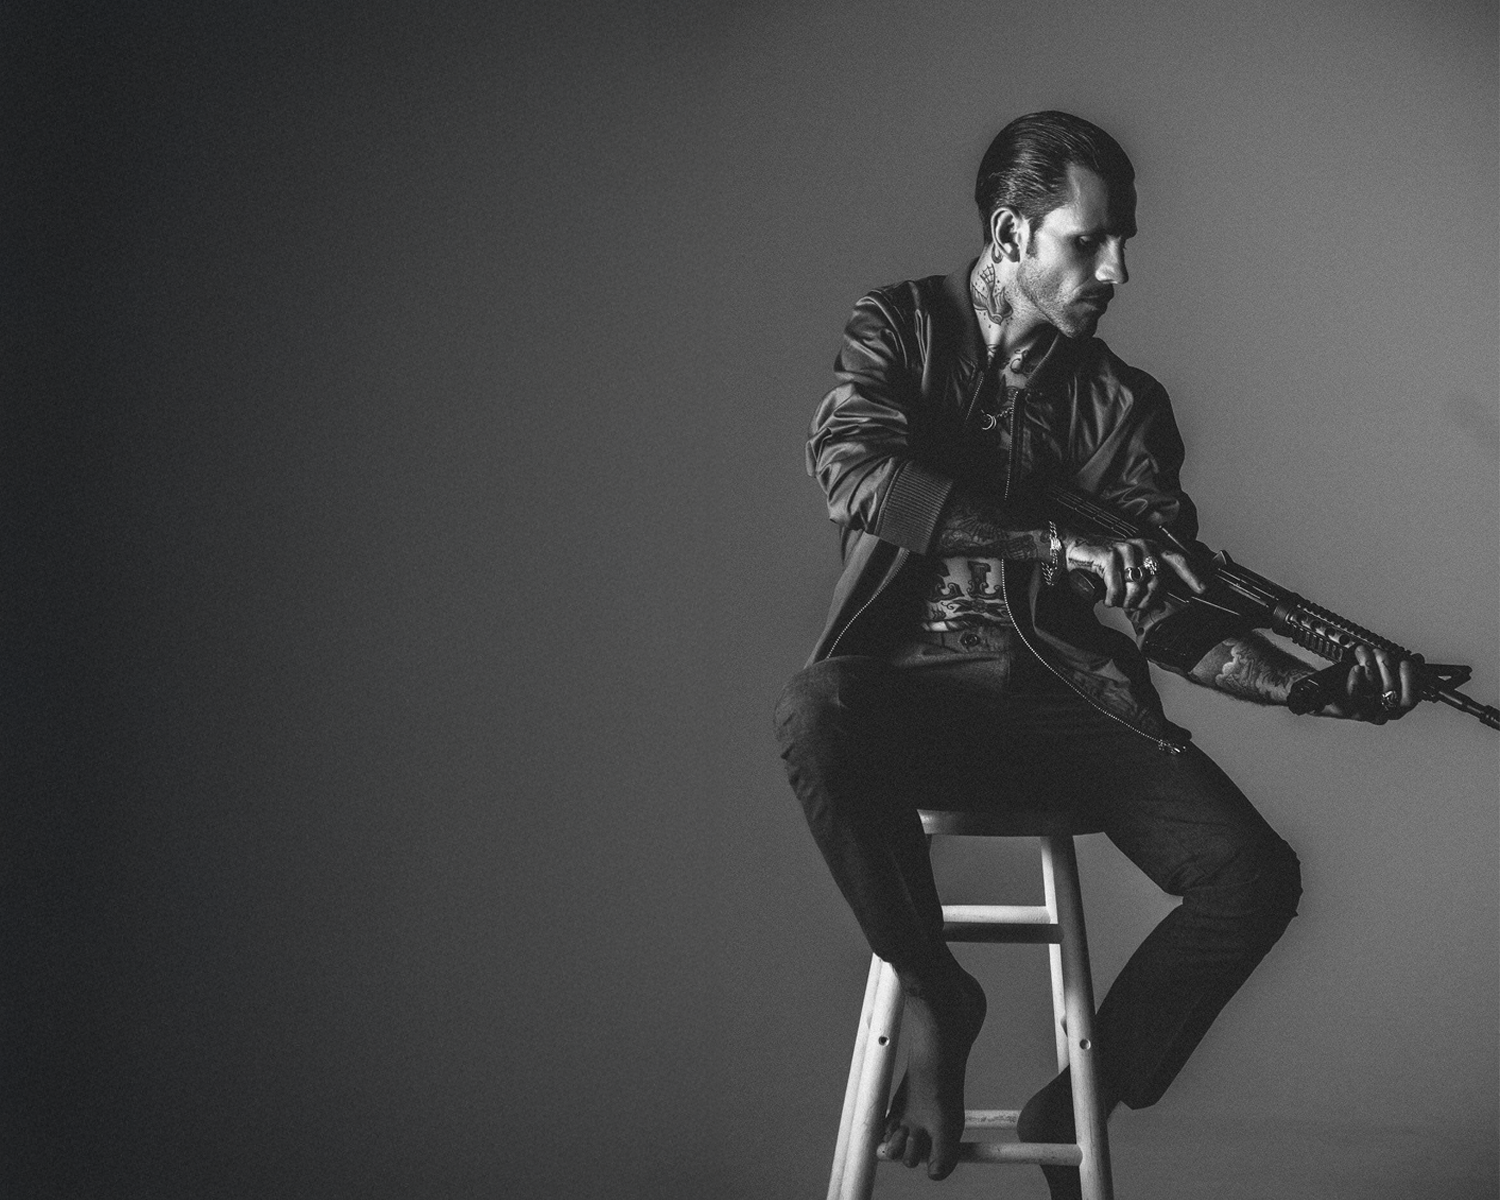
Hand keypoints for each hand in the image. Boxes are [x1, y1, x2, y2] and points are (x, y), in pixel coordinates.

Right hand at [1062, 534, 1207, 610]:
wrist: (1075, 548)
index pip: (1178, 560)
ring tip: (1118, 601)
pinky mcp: (1110, 555)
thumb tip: (1158, 603)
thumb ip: (1146, 583)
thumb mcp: (1129, 572)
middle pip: (1158, 582)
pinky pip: (1118, 587)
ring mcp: (1126, 549)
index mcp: (1151, 549)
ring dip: (1127, 601)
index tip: (1203, 590)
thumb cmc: (1103, 563)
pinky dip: (1112, 599)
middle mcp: (1142, 546)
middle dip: (1146, 601)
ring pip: (1138, 587)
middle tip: (1132, 606)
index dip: (1192, 575)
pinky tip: (1108, 599)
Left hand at [1319, 646, 1421, 722]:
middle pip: (1391, 692)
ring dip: (1370, 666)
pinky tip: (1356, 668)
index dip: (1411, 680)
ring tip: (1364, 653)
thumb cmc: (1355, 683)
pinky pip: (1353, 696)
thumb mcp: (1380, 675)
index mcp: (1393, 707)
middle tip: (1380, 653)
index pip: (1410, 700)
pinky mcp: (1344, 710)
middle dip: (1387, 667)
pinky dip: (1356, 679)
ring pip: (1373, 691)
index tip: (1406, 662)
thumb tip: (1417, 659)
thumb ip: (1398, 669)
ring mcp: (1362, 712)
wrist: (1324, 693)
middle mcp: (1379, 712)